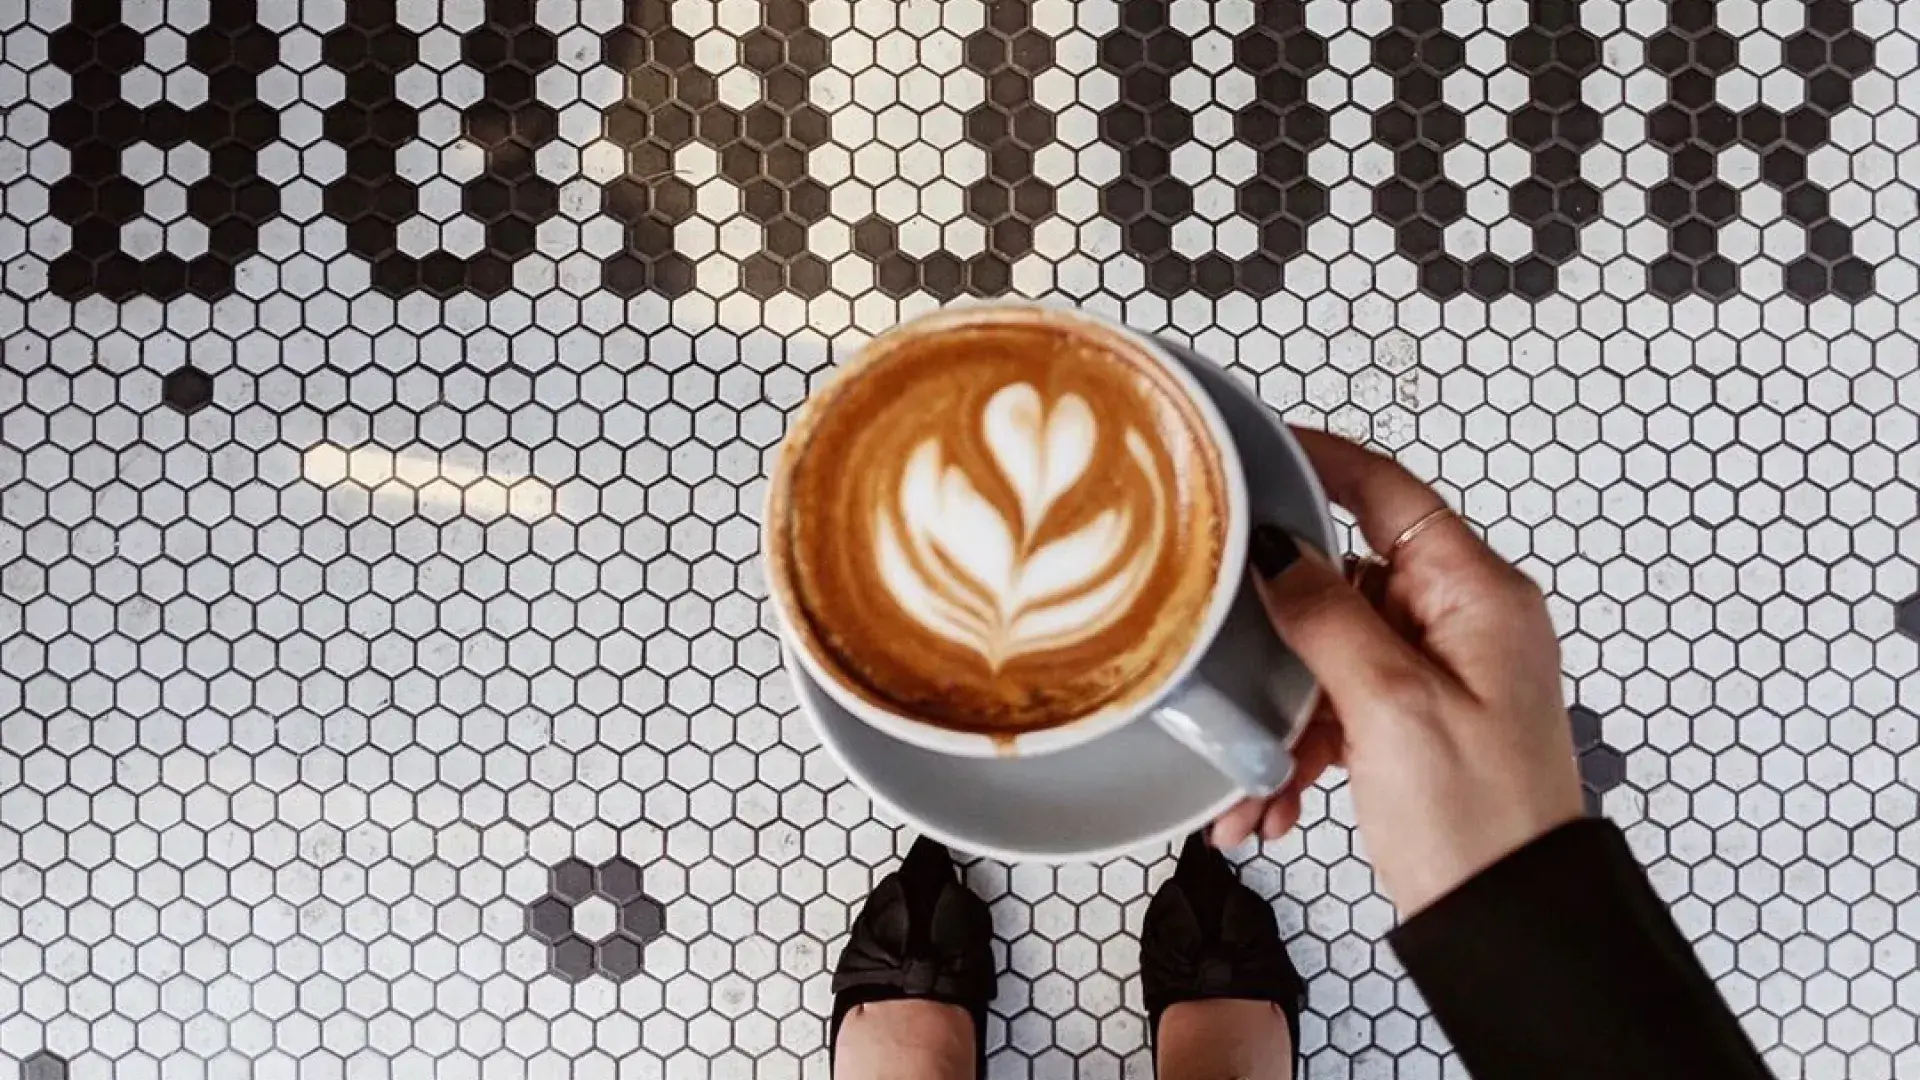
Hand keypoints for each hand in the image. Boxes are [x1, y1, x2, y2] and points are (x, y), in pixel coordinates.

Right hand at [1210, 429, 1583, 915]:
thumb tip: (1276, 549)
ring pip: (1327, 654)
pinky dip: (1296, 749)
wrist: (1508, 926)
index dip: (1317, 463)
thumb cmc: (1481, 823)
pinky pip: (1335, 708)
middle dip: (1276, 636)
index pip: (1388, 494)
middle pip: (1342, 580)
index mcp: (1477, 596)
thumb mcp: (1390, 706)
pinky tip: (1269, 799)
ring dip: (1278, 715)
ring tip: (1249, 778)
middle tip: (1223, 656)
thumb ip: (1327, 616)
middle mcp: (1460, 623)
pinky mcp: (1414, 722)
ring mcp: (1436, 675)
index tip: (1251, 451)